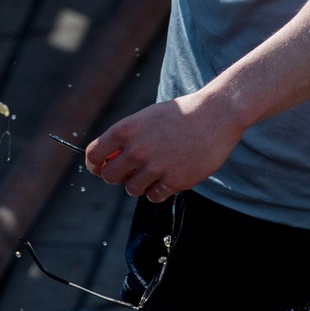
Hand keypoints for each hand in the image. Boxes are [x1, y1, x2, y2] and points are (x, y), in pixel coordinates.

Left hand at [85, 90, 243, 201]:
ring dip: (139, 184)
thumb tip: (110, 160)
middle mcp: (137, 149)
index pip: (94, 154)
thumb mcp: (147, 117)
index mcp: (126, 129)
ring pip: (132, 189)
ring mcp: (156, 166)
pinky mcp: (175, 180)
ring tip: (154, 172)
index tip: (100, 168)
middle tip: (129, 172)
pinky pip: (154, 196)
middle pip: (110, 176)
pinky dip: (158, 190)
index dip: (94, 165)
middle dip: (117, 176)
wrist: (215, 114)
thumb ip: (128, 137)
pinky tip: (168, 177)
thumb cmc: (181, 114)